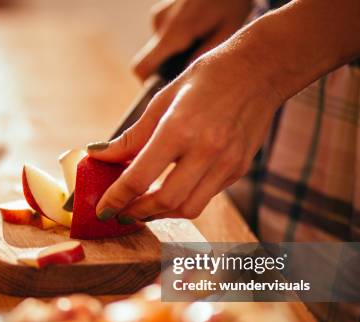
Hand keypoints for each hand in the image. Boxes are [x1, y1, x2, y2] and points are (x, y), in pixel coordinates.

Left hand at [87, 50, 281, 221]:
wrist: (260, 70)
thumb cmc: (207, 78)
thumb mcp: (162, 99)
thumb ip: (132, 136)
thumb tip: (99, 155)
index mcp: (179, 128)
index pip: (139, 178)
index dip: (116, 198)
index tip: (103, 209)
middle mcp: (206, 150)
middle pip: (165, 202)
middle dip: (137, 212)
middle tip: (121, 212)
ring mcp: (227, 163)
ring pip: (189, 208)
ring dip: (161, 213)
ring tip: (143, 207)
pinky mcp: (239, 169)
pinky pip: (206, 196)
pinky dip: (184, 198)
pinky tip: (172, 189)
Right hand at [133, 0, 252, 79]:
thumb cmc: (232, 2)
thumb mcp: (227, 32)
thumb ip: (204, 57)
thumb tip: (184, 78)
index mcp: (175, 33)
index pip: (142, 68)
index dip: (146, 84)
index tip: (164, 89)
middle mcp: (161, 23)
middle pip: (150, 60)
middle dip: (168, 66)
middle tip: (195, 61)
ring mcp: (159, 15)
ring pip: (159, 47)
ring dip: (175, 51)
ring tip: (202, 40)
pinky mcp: (162, 10)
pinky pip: (164, 34)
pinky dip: (177, 39)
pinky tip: (198, 30)